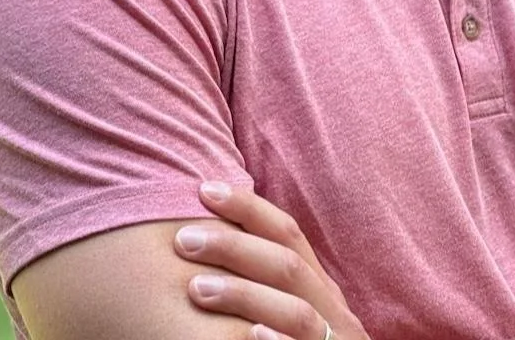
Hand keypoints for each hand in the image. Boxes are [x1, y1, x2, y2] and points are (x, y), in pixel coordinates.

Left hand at [174, 182, 371, 339]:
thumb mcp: (295, 312)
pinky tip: (250, 335)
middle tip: (183, 238)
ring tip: (196, 288)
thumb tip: (216, 241)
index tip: (205, 189)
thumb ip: (270, 283)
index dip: (248, 207)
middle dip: (234, 246)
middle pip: (287, 265)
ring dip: (245, 295)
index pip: (288, 232)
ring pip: (296, 311)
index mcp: (320, 287)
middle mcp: (331, 309)